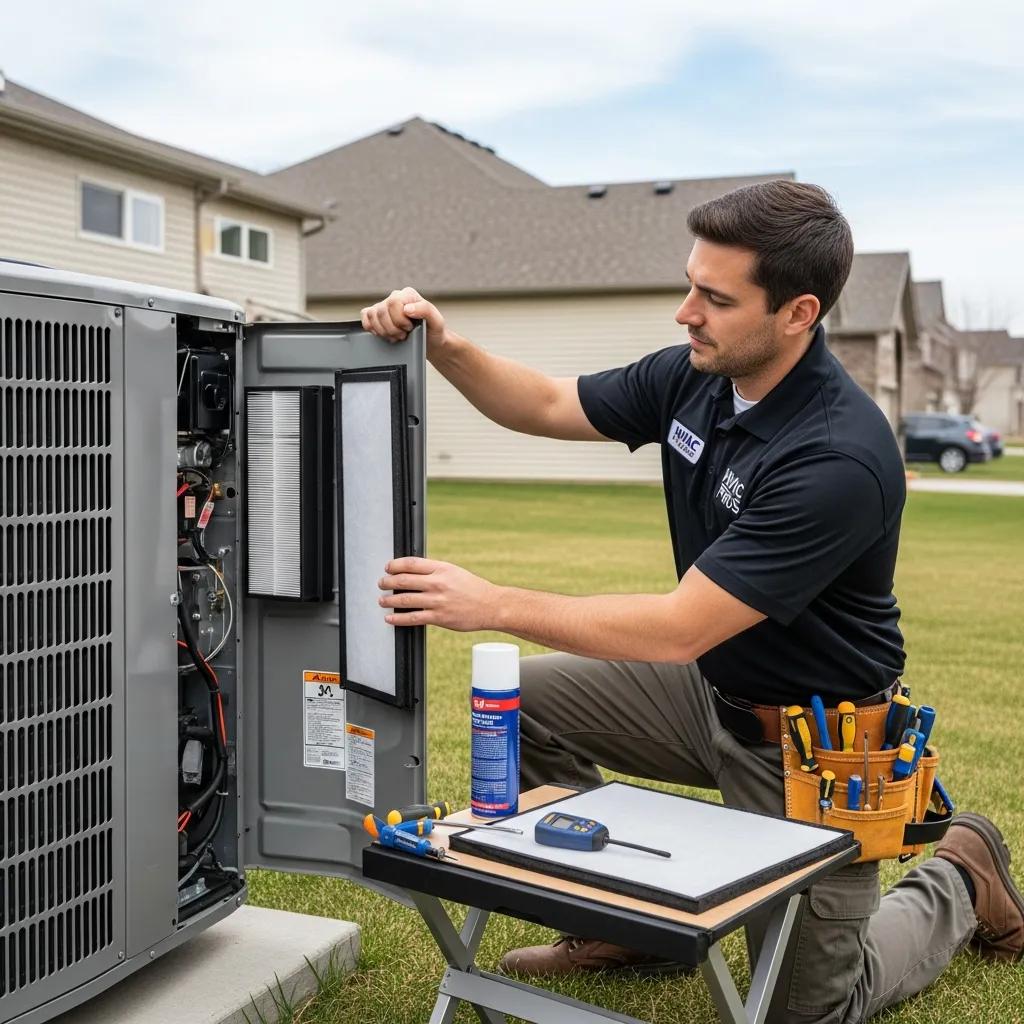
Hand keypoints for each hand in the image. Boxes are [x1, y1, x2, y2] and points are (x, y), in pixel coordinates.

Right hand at [360, 287, 447, 358]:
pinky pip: (366, 316)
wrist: (429, 341)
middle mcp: (395, 297)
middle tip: (403, 335)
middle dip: (392, 329)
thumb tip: (407, 308)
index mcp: (408, 294)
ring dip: (384, 331)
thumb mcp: (436, 321)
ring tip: (396, 336)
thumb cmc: (432, 330)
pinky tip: (384, 334)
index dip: (399, 319)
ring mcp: (384, 306)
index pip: (393, 302)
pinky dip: (372, 328)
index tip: (409, 327)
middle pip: (381, 311)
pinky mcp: (376, 315)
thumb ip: (425, 310)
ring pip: (373, 316)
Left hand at [378, 557, 499, 630]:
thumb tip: (412, 572)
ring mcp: (438, 601)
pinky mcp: (439, 618)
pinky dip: (398, 618)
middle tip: (381, 584)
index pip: (411, 563)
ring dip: (389, 600)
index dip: (395, 565)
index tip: (388, 568)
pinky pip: (413, 618)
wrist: (491, 606)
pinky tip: (390, 618)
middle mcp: (438, 583)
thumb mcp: (454, 572)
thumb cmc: (473, 588)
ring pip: (405, 599)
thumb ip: (435, 571)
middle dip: (387, 582)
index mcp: (442, 568)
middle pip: (404, 580)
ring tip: (382, 601)